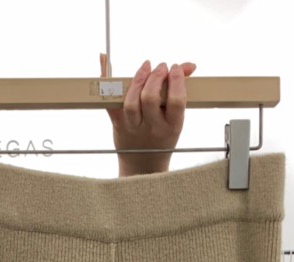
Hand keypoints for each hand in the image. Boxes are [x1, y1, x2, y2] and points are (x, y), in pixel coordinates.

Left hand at [100, 54, 196, 176]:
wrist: (143, 167)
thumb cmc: (162, 137)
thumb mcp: (175, 120)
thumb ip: (180, 92)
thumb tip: (188, 66)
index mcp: (172, 127)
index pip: (176, 101)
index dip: (176, 80)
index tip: (176, 68)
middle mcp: (152, 129)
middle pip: (150, 98)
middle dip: (156, 76)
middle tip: (160, 66)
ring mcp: (133, 128)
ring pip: (131, 102)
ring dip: (138, 79)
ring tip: (145, 67)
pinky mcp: (118, 125)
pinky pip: (109, 102)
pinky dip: (105, 82)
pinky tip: (106, 61)